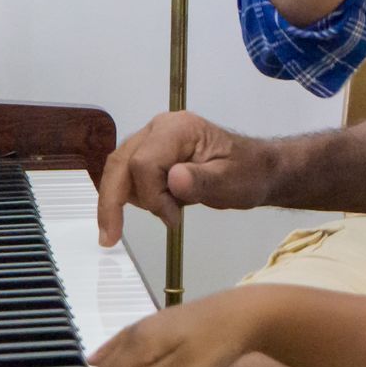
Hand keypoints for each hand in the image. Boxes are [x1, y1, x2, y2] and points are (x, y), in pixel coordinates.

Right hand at [70, 291, 260, 366]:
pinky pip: (121, 343)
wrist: (247, 312)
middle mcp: (138, 334)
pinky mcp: (159, 326)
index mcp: (142, 345)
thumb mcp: (188, 366)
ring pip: (112, 357)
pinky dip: (106, 354)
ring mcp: (148, 327)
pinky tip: (97, 357)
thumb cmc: (220, 340)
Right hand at [96, 111, 274, 245]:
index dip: (152, 196)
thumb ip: (202, 181)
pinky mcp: (149, 153)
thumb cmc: (248, 174)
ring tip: (166, 214)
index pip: (144, 163)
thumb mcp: (231, 182)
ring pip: (118, 169)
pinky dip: (133, 196)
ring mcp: (152, 139)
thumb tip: (173, 179)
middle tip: (109, 238)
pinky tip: (157, 207)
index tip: (173, 218)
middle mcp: (159, 128)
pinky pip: (127, 174)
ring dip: (125, 200)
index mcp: (178, 129)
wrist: (256, 170)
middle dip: (111, 201)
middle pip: (120, 163)